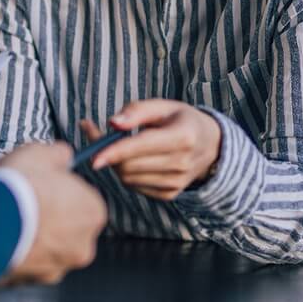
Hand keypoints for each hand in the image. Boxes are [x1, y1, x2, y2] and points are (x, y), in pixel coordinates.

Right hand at [0, 141, 105, 284]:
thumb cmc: (21, 186)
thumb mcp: (42, 151)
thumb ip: (59, 154)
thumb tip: (62, 155)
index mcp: (94, 213)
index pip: (82, 199)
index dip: (60, 189)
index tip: (43, 184)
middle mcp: (83, 246)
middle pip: (66, 227)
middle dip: (48, 216)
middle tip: (23, 201)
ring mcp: (57, 267)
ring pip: (46, 248)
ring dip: (31, 236)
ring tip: (8, 219)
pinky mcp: (32, 280)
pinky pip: (25, 264)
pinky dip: (15, 252)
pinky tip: (0, 237)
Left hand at [82, 100, 221, 201]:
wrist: (210, 146)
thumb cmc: (180, 120)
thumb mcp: (163, 107)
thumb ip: (137, 111)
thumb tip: (112, 122)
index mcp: (183, 136)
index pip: (142, 146)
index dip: (115, 151)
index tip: (92, 157)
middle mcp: (182, 163)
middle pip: (130, 166)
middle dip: (108, 153)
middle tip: (96, 135)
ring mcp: (177, 182)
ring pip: (128, 178)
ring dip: (115, 162)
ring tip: (119, 145)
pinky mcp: (170, 194)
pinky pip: (134, 186)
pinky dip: (126, 173)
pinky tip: (133, 159)